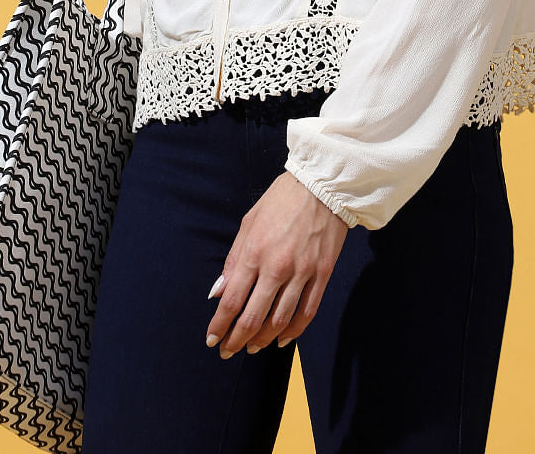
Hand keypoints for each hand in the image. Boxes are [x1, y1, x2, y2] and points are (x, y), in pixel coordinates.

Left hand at [205, 171, 349, 358]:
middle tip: (228, 351)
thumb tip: (218, 292)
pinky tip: (282, 340)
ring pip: (279, 320)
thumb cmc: (282, 199)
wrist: (323, 184)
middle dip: (236, 340)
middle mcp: (277, 267)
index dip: (219, 325)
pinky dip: (294, 331)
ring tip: (252, 348)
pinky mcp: (322, 274)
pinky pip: (307, 312)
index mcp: (255, 252)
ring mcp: (302, 272)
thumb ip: (233, 259)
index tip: (212, 339)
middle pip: (252, 317)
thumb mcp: (249, 221)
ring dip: (262, 340)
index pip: (231, 301)